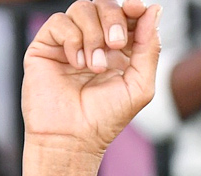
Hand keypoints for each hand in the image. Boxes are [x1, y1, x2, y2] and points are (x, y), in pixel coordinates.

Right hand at [22, 0, 160, 158]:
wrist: (73, 137)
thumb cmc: (106, 119)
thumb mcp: (139, 86)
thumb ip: (149, 49)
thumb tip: (153, 10)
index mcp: (118, 52)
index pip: (126, 16)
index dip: (132, 8)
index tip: (136, 8)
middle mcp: (94, 44)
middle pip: (105, 6)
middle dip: (113, 19)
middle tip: (115, 44)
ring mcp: (70, 43)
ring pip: (82, 8)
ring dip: (93, 34)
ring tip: (94, 66)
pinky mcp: (47, 46)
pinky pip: (60, 21)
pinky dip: (72, 39)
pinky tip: (76, 63)